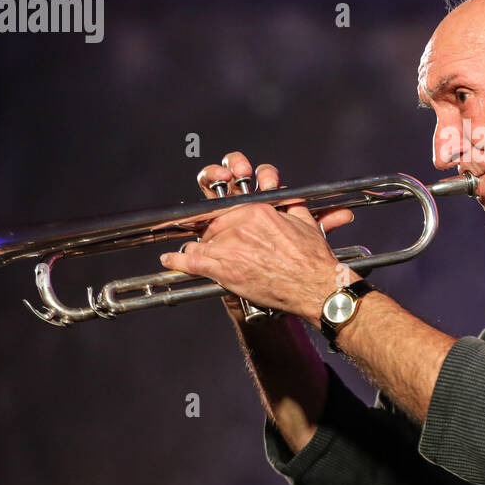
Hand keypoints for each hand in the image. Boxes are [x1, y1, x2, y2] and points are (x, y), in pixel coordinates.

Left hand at [164, 151, 356, 322]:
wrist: (315, 286)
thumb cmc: (313, 259)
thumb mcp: (304, 222)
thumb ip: (289, 206)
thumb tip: (284, 198)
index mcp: (259, 210)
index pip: (229, 206)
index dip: (222, 214)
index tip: (218, 218)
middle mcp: (241, 225)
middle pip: (213, 223)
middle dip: (212, 232)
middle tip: (214, 242)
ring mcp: (230, 247)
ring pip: (201, 240)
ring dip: (198, 247)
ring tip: (196, 252)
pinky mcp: (224, 270)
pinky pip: (191, 262)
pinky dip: (177, 261)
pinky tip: (169, 260)